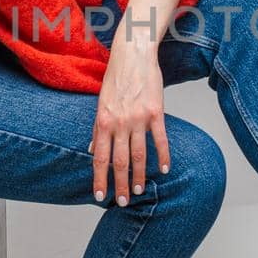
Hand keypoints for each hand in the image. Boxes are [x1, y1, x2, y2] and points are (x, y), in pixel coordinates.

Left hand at [86, 35, 170, 204]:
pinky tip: (164, 170)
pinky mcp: (156, 112)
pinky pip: (160, 139)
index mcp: (103, 121)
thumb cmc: (116, 79)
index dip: (100, 178)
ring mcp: (138, 118)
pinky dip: (163, 156)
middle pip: (120, 161)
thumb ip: (97, 130)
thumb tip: (93, 151)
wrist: (133, 55)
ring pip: (139, 154)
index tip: (100, 196)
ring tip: (138, 191)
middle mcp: (119, 122)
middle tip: (122, 202)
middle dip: (120, 184)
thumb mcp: (100, 103)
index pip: (100, 158)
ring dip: (139, 176)